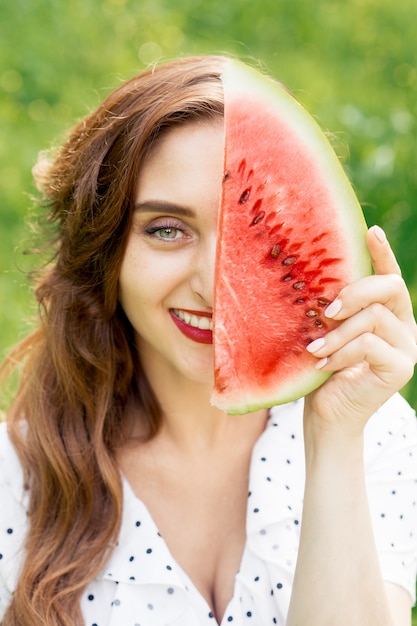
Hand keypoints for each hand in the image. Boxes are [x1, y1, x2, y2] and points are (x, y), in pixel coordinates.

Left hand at [304, 225, 416, 438]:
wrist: (328, 416)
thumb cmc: (323, 371)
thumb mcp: (326, 333)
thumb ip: (333, 311)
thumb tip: (317, 280)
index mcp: (388, 314)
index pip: (389, 277)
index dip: (382, 253)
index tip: (371, 230)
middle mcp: (405, 327)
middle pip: (390, 287)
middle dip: (355, 292)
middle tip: (327, 310)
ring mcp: (407, 348)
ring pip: (374, 317)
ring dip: (338, 333)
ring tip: (315, 350)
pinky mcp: (402, 368)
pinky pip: (370, 344)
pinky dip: (342, 352)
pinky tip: (323, 365)